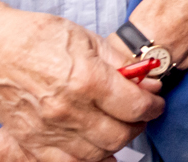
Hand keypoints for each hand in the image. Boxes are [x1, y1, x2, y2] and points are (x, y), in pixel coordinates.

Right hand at [0, 8, 161, 161]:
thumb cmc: (40, 38)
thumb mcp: (89, 40)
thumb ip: (122, 64)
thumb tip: (149, 82)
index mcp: (87, 80)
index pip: (136, 106)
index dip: (153, 106)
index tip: (156, 102)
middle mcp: (69, 110)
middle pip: (120, 135)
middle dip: (138, 125)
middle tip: (141, 114)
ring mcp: (48, 130)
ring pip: (97, 154)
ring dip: (116, 143)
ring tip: (119, 126)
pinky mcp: (32, 140)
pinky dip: (87, 160)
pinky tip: (97, 148)